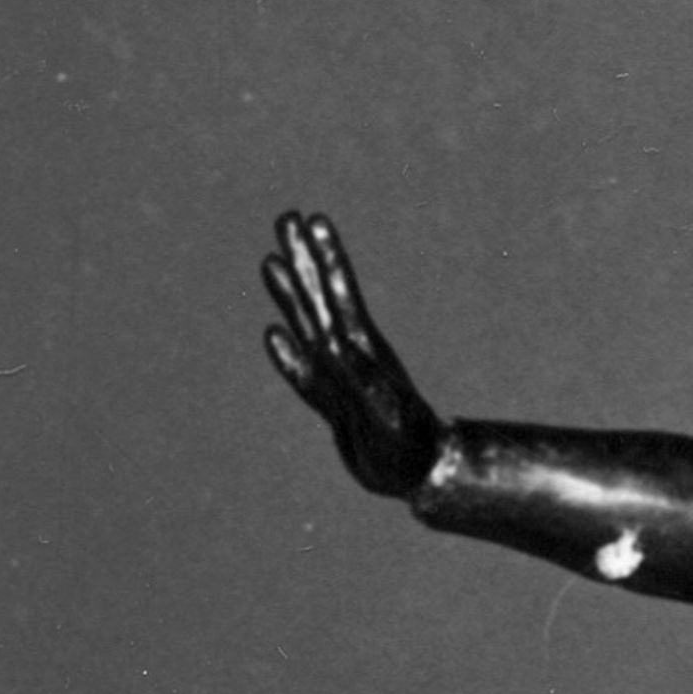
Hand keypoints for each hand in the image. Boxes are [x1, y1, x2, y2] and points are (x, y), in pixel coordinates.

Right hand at [261, 211, 446, 499]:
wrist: (422, 476)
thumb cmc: (410, 450)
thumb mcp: (385, 416)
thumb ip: (361, 382)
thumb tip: (334, 345)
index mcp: (363, 353)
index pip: (341, 296)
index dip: (328, 258)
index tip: (314, 220)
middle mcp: (350, 357)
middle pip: (321, 298)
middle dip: (303, 258)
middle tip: (286, 217)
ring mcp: (341, 379)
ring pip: (309, 327)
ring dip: (290, 294)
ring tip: (271, 260)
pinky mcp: (334, 405)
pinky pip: (305, 374)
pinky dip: (288, 356)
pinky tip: (272, 335)